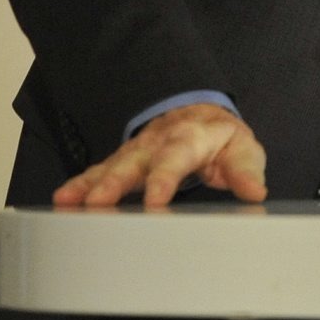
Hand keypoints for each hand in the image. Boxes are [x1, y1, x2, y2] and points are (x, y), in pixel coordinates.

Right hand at [51, 102, 269, 208]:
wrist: (199, 115)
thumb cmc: (221, 139)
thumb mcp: (243, 150)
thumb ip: (246, 171)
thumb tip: (255, 192)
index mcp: (189, 138)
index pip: (175, 158)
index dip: (164, 179)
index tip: (154, 201)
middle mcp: (157, 143)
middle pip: (133, 162)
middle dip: (114, 183)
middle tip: (98, 204)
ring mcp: (137, 151)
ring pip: (111, 167)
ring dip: (90, 185)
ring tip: (69, 202)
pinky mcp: (124, 162)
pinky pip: (99, 172)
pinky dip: (81, 185)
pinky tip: (63, 199)